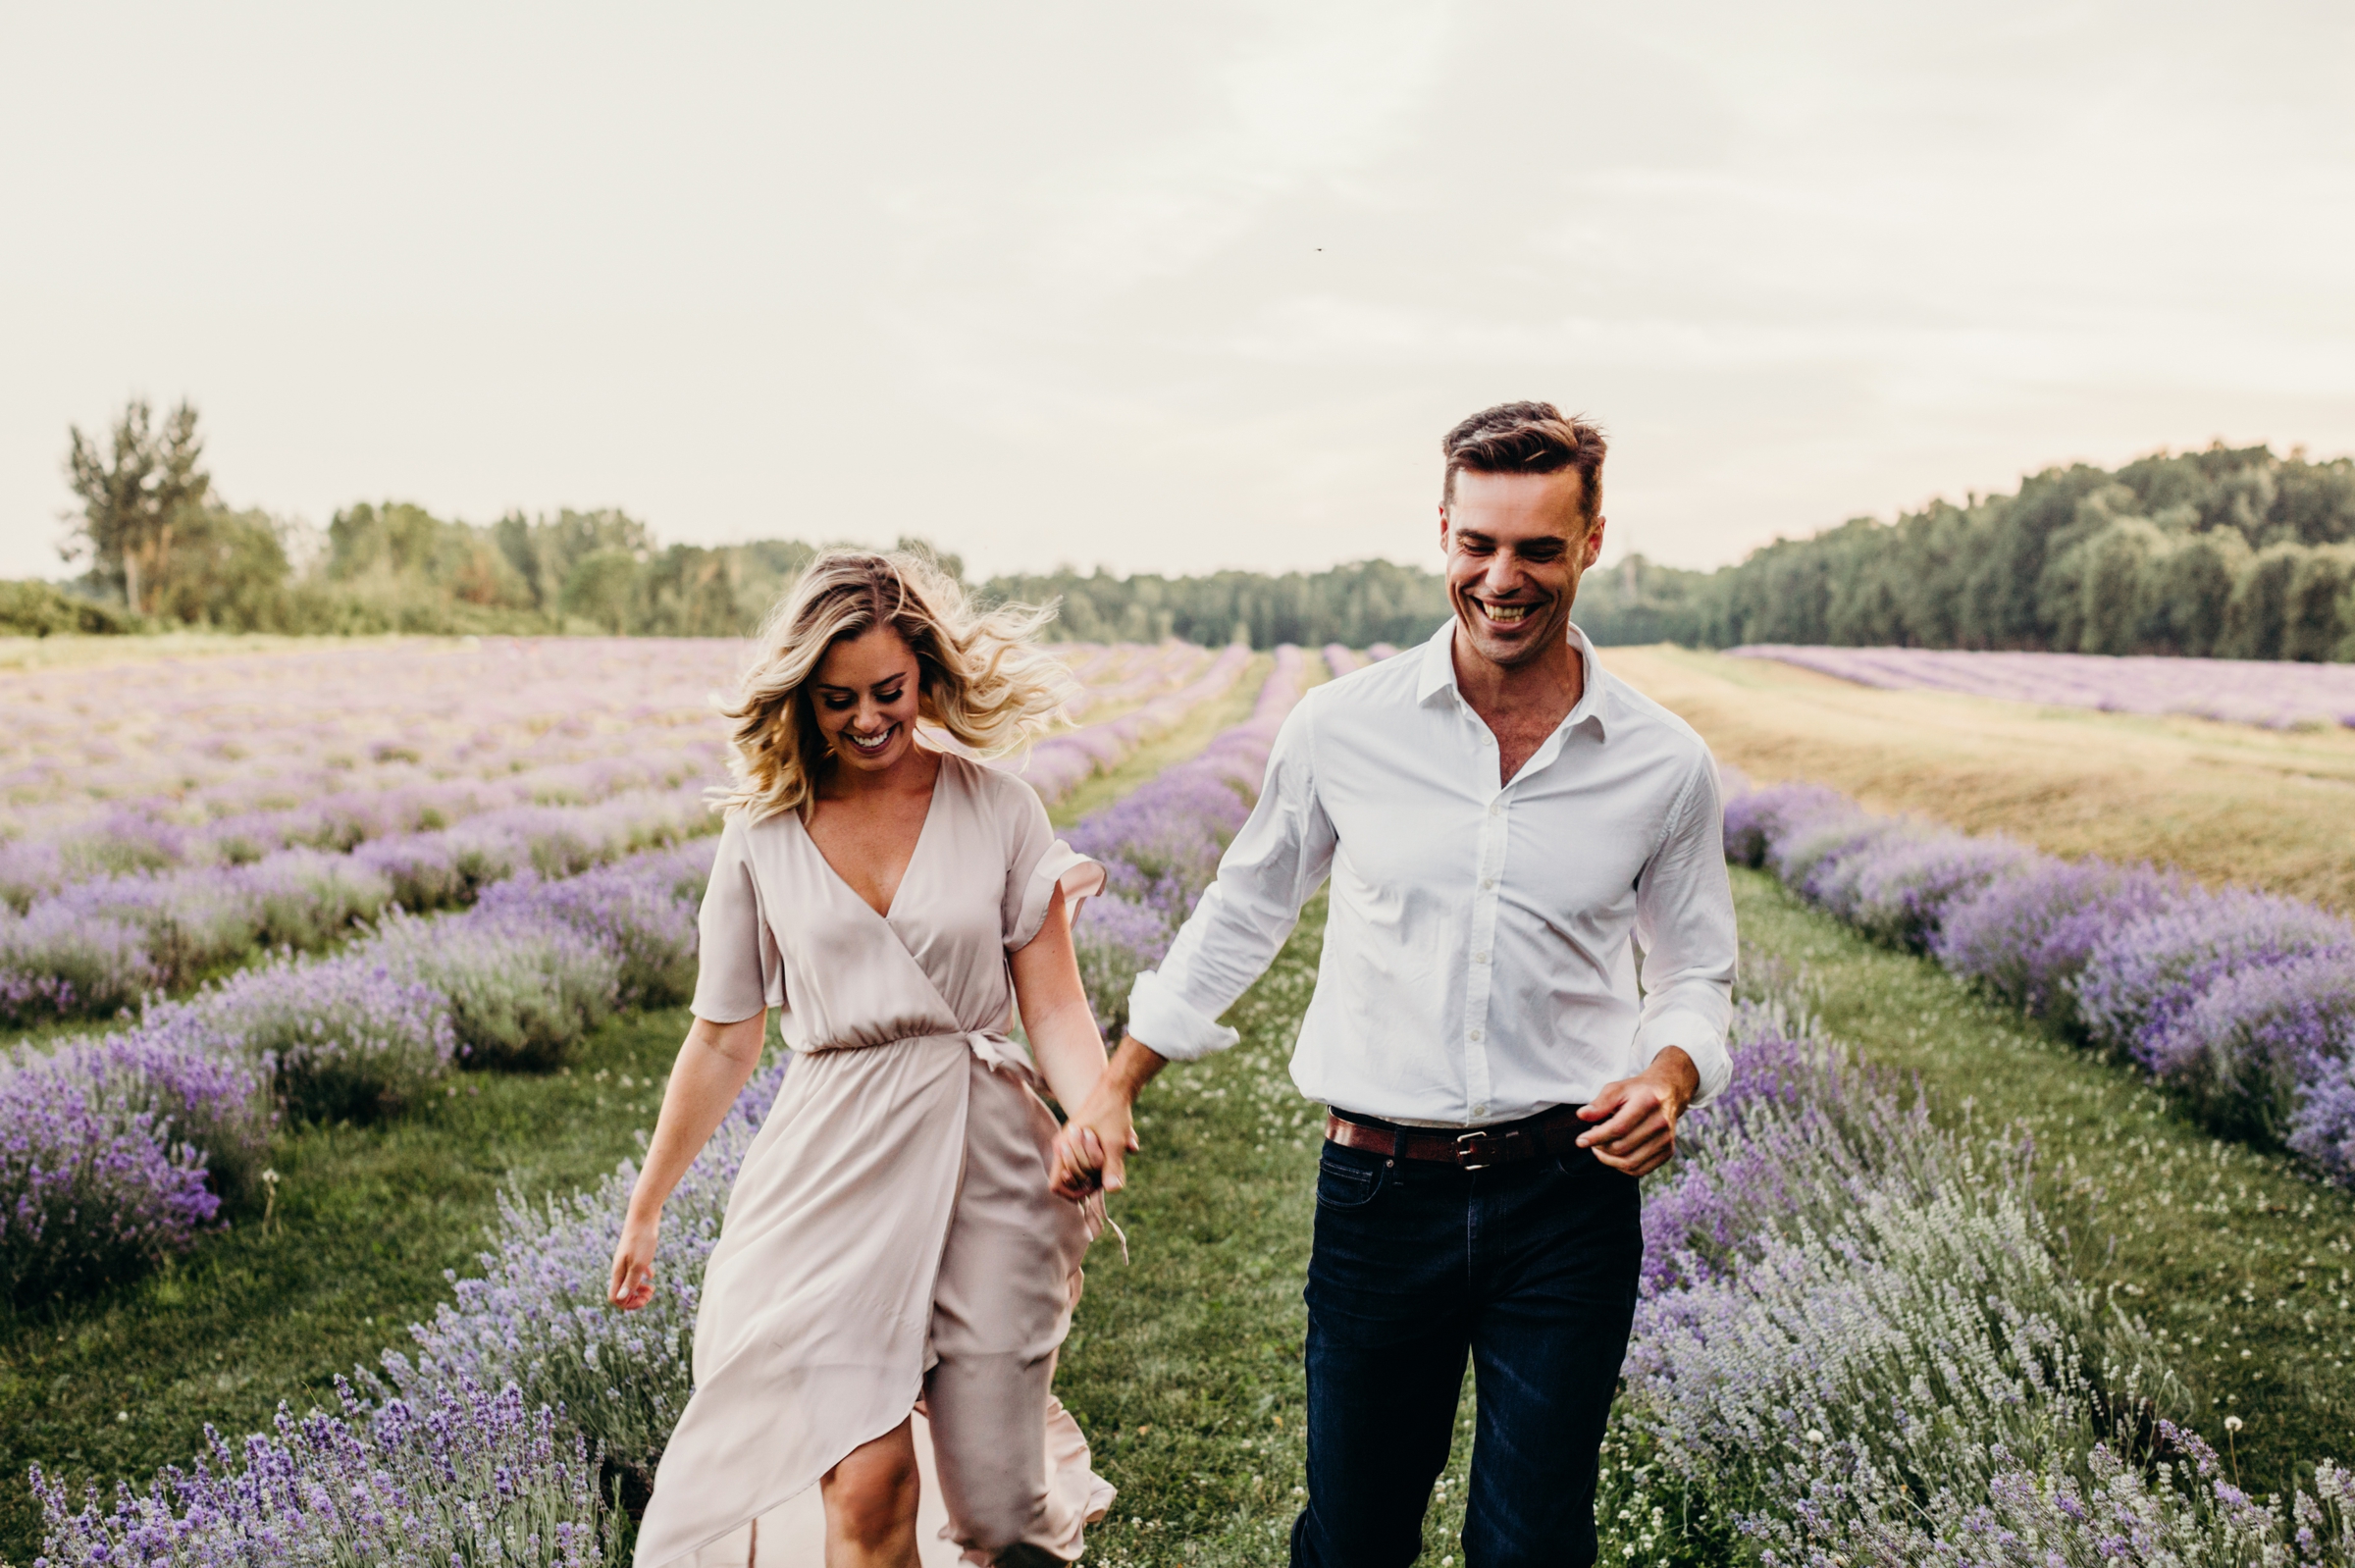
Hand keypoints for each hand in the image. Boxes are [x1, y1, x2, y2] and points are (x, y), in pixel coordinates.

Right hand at [608, 1211, 659, 1310]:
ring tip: (652, 1288)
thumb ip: (630, 1281)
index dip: (628, 1304)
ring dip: (640, 1290)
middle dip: (636, 1299)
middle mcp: (620, 1269)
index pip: (615, 1298)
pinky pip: (636, 1271)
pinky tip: (652, 1275)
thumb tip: (621, 1299)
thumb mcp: (639, 1264)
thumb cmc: (641, 1240)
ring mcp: (627, 1261)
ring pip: (629, 1283)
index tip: (644, 1299)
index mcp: (618, 1273)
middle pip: (622, 1293)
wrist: (644, 1216)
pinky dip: (643, 1277)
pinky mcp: (635, 1254)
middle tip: (651, 1293)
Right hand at [1052, 1076, 1140, 1199]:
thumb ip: (1112, 1167)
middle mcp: (1063, 1147)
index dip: (1073, 1191)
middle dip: (1089, 1174)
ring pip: (1082, 1171)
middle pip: (1072, 1180)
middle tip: (1103, 1153)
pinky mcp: (1083, 1143)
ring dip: (1097, 1166)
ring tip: (1107, 1147)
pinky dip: (1102, 1160)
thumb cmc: (1112, 1113)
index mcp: (1062, 1147)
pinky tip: (1115, 1147)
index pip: (1056, 1185)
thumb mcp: (1114, 1142)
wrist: (1117, 1089)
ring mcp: (1073, 1145)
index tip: (1091, 1184)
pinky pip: (1091, 1162)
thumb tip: (1112, 1190)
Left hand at [1575, 1047, 1698, 1177]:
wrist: (1667, 1093)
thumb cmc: (1637, 1091)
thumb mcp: (1617, 1089)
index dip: (1596, 1137)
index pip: (1618, 1128)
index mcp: (1647, 1103)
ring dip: (1609, 1160)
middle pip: (1622, 1147)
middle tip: (1592, 1139)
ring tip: (1600, 1147)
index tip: (1580, 1140)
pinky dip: (1622, 1167)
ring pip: (1630, 1163)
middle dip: (1600, 1147)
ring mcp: (1666, 1140)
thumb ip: (1600, 1103)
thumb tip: (1582, 1115)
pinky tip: (1615, 1156)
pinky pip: (1640, 1170)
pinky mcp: (1668, 1152)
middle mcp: (1660, 1123)